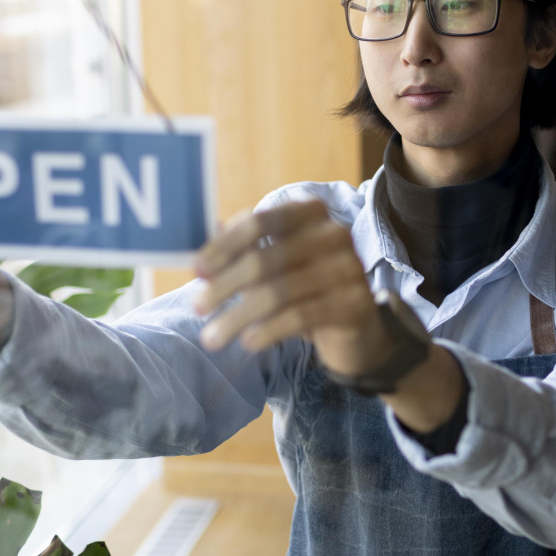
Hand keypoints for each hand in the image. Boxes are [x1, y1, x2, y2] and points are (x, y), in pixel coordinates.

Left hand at [191, 200, 392, 374]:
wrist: (359, 328)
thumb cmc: (308, 290)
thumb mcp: (275, 265)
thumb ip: (243, 251)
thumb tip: (201, 253)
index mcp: (311, 213)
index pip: (260, 222)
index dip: (224, 247)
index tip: (196, 271)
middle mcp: (334, 234)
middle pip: (265, 258)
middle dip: (224, 285)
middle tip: (197, 308)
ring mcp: (348, 268)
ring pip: (279, 292)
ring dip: (237, 317)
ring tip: (212, 337)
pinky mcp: (354, 304)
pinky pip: (300, 317)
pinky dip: (268, 330)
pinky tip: (248, 342)